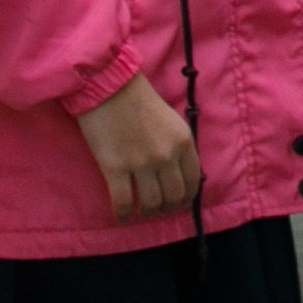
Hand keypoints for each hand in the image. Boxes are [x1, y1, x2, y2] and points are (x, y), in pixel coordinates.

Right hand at [77, 74, 201, 220]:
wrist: (108, 86)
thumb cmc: (139, 99)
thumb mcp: (172, 120)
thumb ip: (178, 146)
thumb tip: (178, 174)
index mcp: (183, 141)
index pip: (193, 181)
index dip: (186, 197)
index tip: (178, 202)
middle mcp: (166, 155)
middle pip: (173, 196)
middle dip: (167, 208)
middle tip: (158, 209)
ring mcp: (141, 163)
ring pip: (151, 203)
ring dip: (147, 212)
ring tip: (141, 211)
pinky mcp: (115, 168)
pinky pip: (123, 202)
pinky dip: (124, 214)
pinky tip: (122, 215)